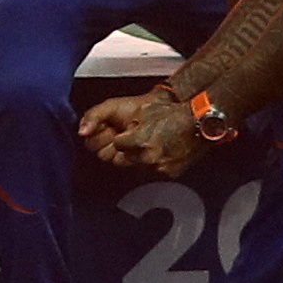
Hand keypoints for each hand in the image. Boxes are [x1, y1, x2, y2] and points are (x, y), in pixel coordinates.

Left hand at [80, 92, 202, 175]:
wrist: (201, 120)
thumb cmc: (170, 111)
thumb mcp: (133, 107)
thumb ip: (100, 115)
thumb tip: (82, 132)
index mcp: (139, 140)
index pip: (115, 146)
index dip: (121, 138)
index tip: (130, 131)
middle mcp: (148, 158)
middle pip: (123, 160)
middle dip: (128, 149)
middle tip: (143, 137)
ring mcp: (160, 168)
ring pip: (137, 167)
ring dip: (141, 157)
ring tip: (155, 142)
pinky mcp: (170, 175)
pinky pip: (153, 172)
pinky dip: (155, 163)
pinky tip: (163, 150)